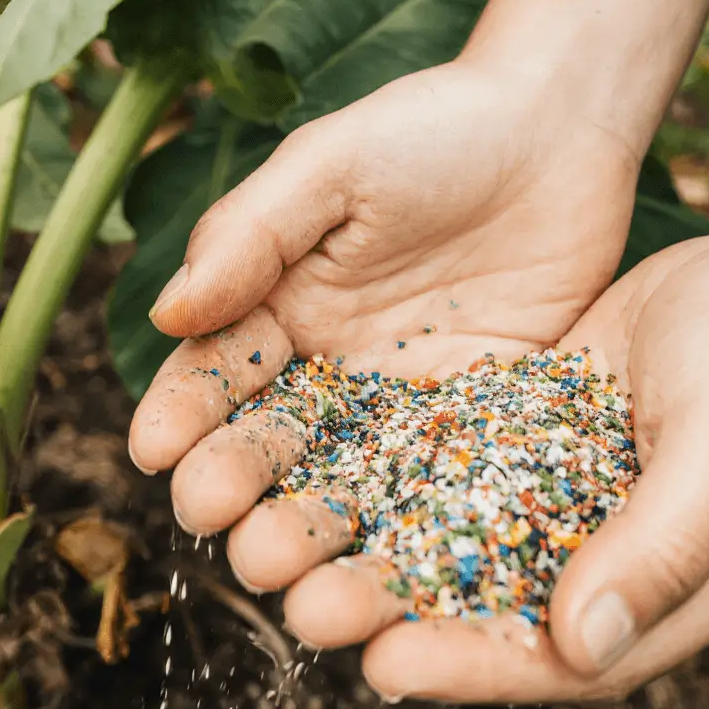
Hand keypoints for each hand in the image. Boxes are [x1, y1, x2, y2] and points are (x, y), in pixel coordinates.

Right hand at [129, 58, 639, 584]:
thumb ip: (249, 234)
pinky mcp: (471, 431)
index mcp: (273, 307)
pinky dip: (407, 535)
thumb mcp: (328, 164)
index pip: (213, 372)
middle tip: (218, 522)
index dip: (182, 410)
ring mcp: (397, 408)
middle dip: (237, 486)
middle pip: (270, 444)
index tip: (152, 448)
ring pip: (343, 483)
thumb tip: (169, 314)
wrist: (556, 133)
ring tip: (289, 577)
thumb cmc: (430, 130)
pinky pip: (432, 489)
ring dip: (309, 531)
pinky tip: (388, 578)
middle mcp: (326, 370)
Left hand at [336, 232, 708, 703]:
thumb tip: (584, 645)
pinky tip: (331, 471)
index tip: (389, 664)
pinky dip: (400, 478)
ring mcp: (571, 503)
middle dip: (406, 613)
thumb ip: (664, 546)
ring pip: (464, 542)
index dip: (478, 668)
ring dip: (383, 548)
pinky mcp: (534, 443)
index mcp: (683, 591)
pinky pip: (462, 472)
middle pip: (499, 609)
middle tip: (312, 609)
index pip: (568, 661)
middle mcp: (615, 561)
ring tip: (296, 551)